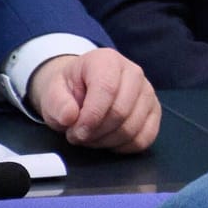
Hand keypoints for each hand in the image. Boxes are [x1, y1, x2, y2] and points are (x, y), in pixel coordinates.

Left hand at [28, 49, 160, 152]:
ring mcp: (148, 92)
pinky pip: (145, 138)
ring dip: (107, 141)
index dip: (90, 117)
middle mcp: (134, 72)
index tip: (75, 132)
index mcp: (107, 60)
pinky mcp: (154, 111)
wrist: (82, 88)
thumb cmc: (69, 89)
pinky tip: (109, 140)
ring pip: (133, 128)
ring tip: (91, 137)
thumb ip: (57, 103)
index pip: (107, 89)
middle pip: (121, 111)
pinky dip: (124, 146)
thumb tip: (70, 117)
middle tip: (78, 136)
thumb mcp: (52, 91)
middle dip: (96, 132)